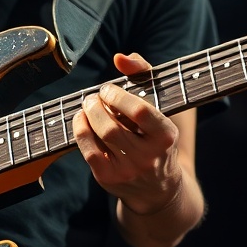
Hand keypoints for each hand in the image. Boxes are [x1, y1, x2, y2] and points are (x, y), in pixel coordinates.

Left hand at [72, 52, 182, 214]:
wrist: (158, 187)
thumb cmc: (156, 135)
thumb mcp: (160, 104)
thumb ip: (142, 74)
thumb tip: (119, 58)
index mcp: (166, 136)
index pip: (140, 112)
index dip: (118, 96)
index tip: (108, 89)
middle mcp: (149, 157)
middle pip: (112, 126)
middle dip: (96, 105)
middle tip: (93, 97)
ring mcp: (128, 170)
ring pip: (100, 137)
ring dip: (87, 115)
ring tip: (88, 106)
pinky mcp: (109, 179)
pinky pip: (88, 151)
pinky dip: (80, 131)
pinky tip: (81, 120)